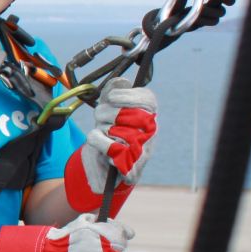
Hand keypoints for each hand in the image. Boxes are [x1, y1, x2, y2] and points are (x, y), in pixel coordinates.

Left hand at [65, 77, 156, 214]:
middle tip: (101, 117)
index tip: (110, 97)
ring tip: (102, 132)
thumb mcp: (107, 109)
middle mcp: (151, 133)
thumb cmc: (106, 133)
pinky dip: (98, 142)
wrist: (103, 167)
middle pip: (128, 114)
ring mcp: (144, 152)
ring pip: (117, 130)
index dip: (127, 96)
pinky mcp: (133, 169)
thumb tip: (123, 81)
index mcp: (149, 116)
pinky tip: (99, 144)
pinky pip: (111, 148)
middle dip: (106, 113)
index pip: (147, 100)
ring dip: (101, 129)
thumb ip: (114, 92)